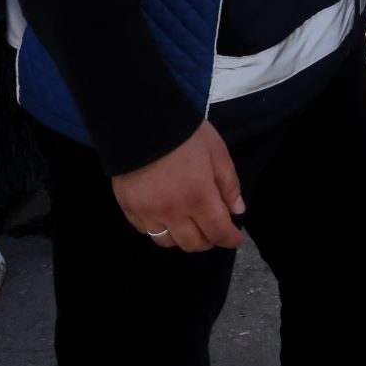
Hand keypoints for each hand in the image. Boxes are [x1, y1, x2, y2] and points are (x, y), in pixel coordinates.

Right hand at [111, 121, 246, 252]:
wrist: (142, 122)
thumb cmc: (186, 135)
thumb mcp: (218, 153)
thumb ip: (229, 185)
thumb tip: (236, 211)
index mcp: (198, 196)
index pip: (218, 231)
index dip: (230, 239)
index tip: (236, 239)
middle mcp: (172, 211)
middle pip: (192, 244)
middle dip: (209, 241)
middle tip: (215, 230)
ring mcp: (147, 212)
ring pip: (167, 242)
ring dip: (183, 238)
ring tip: (190, 225)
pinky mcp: (128, 208)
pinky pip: (146, 231)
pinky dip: (160, 229)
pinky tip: (167, 216)